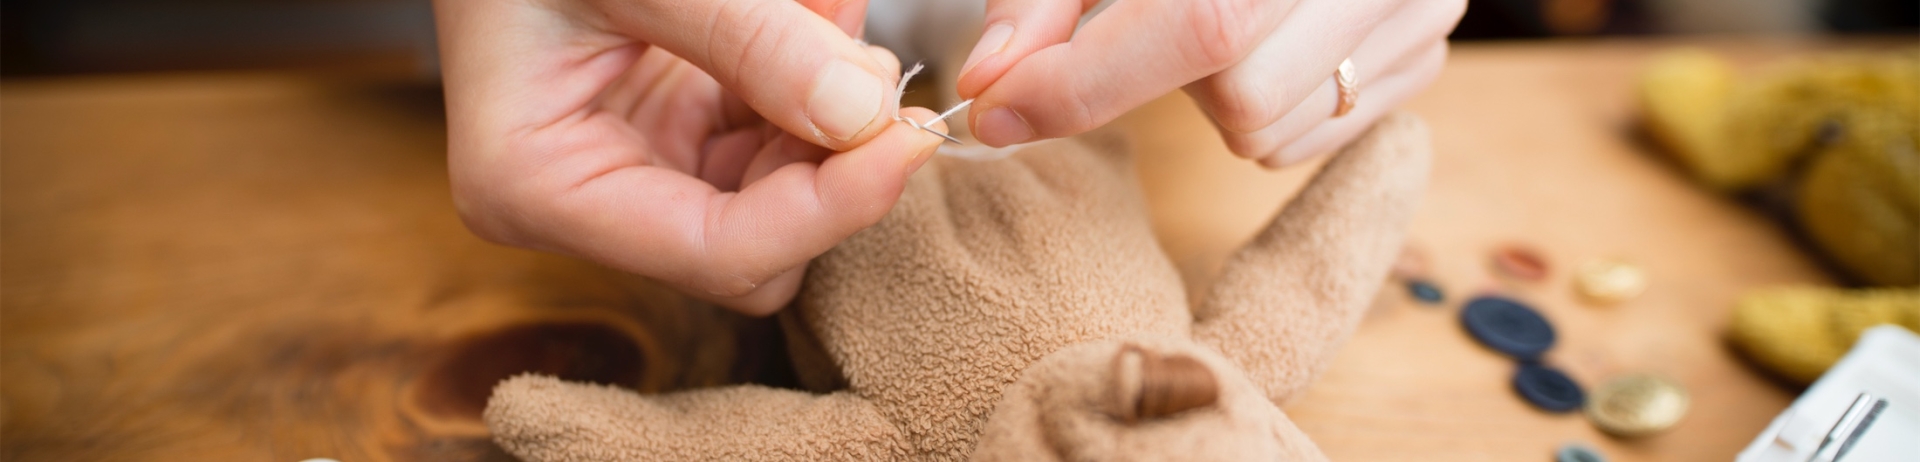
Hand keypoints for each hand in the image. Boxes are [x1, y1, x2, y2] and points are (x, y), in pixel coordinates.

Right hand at [433, 0, 947, 314]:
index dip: (827, 209)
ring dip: (834, 116)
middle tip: (882, 74)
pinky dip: (814, 84)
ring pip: (778, 194)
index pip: (715, 252)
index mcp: (535, 185)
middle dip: (832, 167)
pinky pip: (770, 136)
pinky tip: (824, 19)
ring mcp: (630, 165)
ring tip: (842, 18)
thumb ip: (746, 36)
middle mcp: (581, 199)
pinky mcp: (671, 126)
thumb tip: (863, 112)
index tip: (907, 138)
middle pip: (759, 244)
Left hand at [955, 0, 1463, 166]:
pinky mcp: (1427, 50)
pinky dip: (1254, 109)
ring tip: (1208, 18)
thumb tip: (990, 84)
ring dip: (1205, 97)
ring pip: (1268, 130)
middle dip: (1158, 78)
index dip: (1085, 82)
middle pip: (1238, 95)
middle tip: (1141, 21)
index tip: (996, 109)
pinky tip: (1254, 44)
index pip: (1202, 24)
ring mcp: (1420, 6)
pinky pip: (1306, 139)